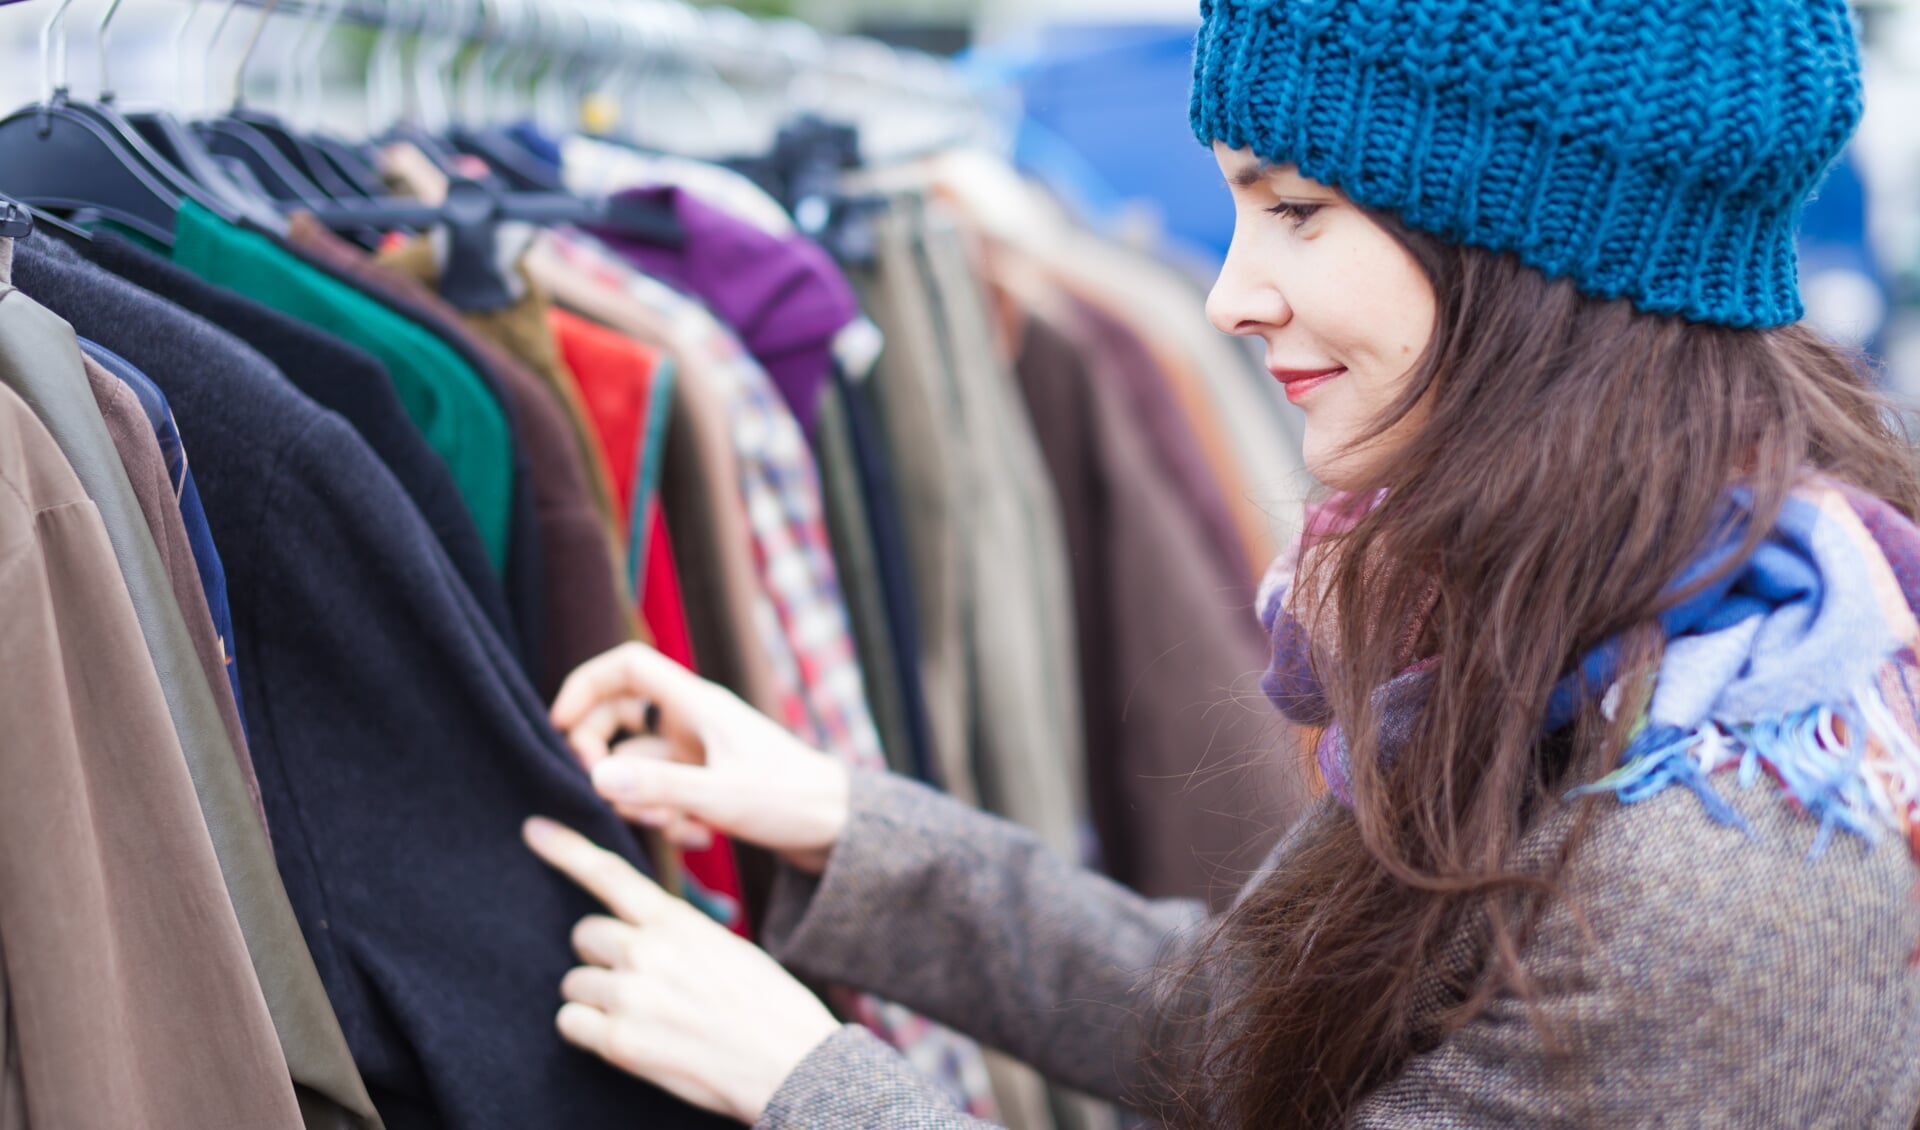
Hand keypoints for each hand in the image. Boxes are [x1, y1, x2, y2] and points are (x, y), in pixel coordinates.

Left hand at [524, 817, 841, 1123]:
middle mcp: (647, 951)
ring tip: (642, 1016)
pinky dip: (589, 1032)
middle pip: (585, 935)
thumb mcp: (727, 948)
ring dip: (597, 998)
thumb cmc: (769, 1007)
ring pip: (574, 983)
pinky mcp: (619, 1041)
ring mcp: (630, 996)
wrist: (792, 1062)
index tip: (534, 830)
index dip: (568, 850)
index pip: (611, 875)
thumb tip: (640, 936)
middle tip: (637, 980)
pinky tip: (627, 1039)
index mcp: (678, 922)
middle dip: (602, 956)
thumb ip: (678, 935)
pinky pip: (570, 1023)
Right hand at [551, 642, 849, 873]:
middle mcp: (695, 721)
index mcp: (698, 704)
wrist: (842, 831)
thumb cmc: (793, 802)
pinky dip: (669, 815)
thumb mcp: (721, 798)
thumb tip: (595, 775)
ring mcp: (700, 753)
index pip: (627, 666)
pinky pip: (665, 791)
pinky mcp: (708, 783)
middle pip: (618, 716)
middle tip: (602, 794)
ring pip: (639, 763)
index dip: (585, 685)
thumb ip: (659, 786)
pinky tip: (698, 838)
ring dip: (640, 798)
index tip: (557, 726)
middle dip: (601, 757)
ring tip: (675, 826)